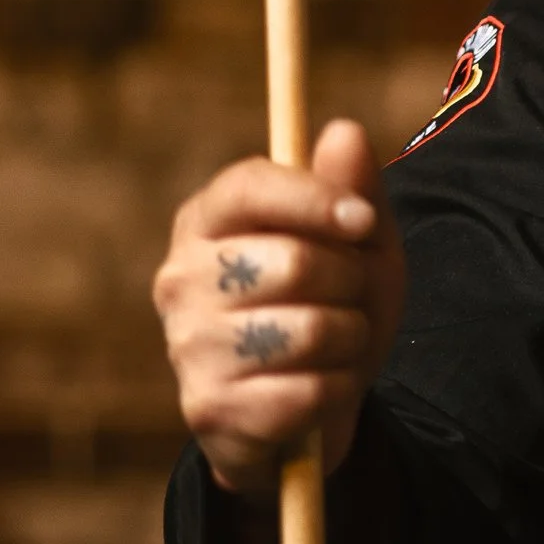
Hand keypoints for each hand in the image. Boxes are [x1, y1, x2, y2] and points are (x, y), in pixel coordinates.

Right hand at [154, 117, 404, 494]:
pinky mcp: (207, 409)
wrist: (308, 412)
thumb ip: (353, 190)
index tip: (363, 222)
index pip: (248, 186)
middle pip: (294, 262)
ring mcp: (187, 346)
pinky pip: (308, 392)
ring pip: (310, 330)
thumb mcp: (356, 247)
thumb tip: (345, 131)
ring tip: (336, 347)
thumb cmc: (330, 309)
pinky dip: (338, 391)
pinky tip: (320, 392)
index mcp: (205, 222)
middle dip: (351, 285)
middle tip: (350, 300)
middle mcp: (181, 279)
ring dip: (350, 341)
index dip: (315, 198)